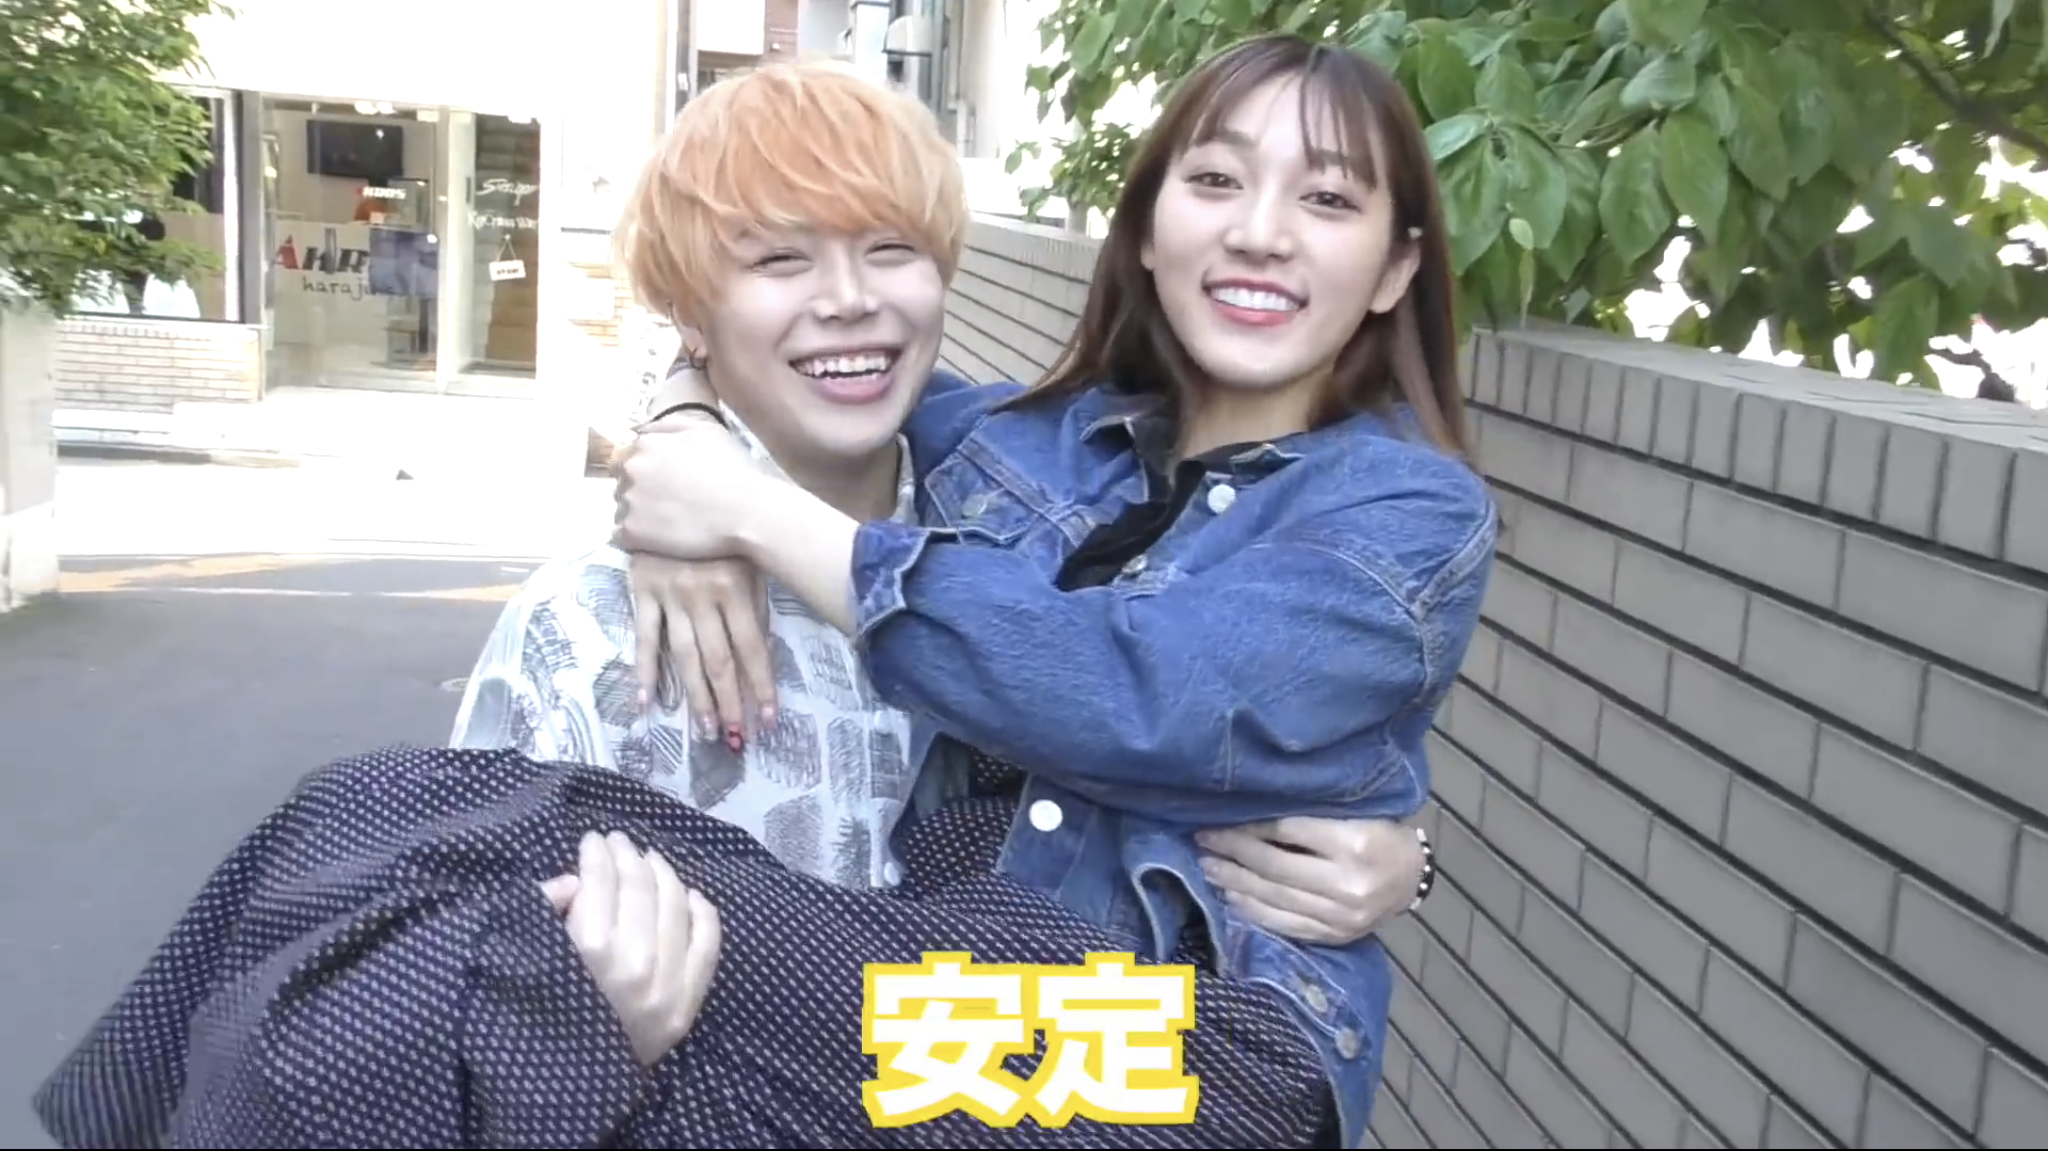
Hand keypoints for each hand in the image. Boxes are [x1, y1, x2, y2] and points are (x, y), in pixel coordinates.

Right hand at [541, 830, 722, 1066]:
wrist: (570, 1085)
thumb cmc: (543, 1012)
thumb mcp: (531, 959)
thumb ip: (546, 912)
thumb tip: (577, 880)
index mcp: (588, 950)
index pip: (601, 880)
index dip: (596, 853)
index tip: (593, 839)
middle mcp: (634, 962)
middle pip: (639, 886)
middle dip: (627, 856)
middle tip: (619, 842)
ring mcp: (667, 984)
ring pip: (675, 905)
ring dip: (662, 873)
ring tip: (650, 860)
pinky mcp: (688, 1004)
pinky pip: (707, 944)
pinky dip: (702, 912)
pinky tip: (690, 893)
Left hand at [612, 415, 771, 560]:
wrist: (749, 512)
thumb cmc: (734, 469)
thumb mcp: (707, 430)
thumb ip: (669, 425)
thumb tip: (640, 429)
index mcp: (645, 444)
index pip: (627, 455)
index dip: (647, 470)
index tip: (666, 482)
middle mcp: (631, 469)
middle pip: (621, 482)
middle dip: (639, 490)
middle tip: (668, 503)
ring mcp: (629, 502)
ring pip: (620, 509)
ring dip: (637, 515)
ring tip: (667, 523)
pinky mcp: (632, 533)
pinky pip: (621, 536)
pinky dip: (636, 539)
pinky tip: (660, 539)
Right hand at [629, 552, 775, 746]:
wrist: (675, 494)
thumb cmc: (724, 533)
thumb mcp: (749, 562)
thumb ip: (755, 606)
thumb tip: (763, 655)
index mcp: (736, 588)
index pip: (752, 648)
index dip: (761, 686)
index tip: (769, 720)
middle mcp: (703, 596)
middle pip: (720, 660)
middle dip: (731, 702)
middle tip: (737, 738)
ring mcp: (670, 596)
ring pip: (685, 657)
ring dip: (696, 697)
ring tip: (707, 730)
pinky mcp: (643, 593)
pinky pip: (645, 638)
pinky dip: (645, 672)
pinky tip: (647, 703)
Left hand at [1194, 817, 1423, 945]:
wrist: (1411, 876)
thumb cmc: (1378, 833)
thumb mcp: (1352, 813)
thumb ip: (1308, 816)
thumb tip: (1248, 814)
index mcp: (1354, 843)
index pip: (1288, 831)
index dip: (1248, 827)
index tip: (1216, 820)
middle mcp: (1347, 884)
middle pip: (1275, 867)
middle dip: (1233, 854)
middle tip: (1202, 842)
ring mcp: (1341, 917)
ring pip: (1274, 898)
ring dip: (1235, 883)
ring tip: (1208, 868)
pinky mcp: (1334, 937)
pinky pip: (1284, 924)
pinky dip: (1253, 911)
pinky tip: (1231, 897)